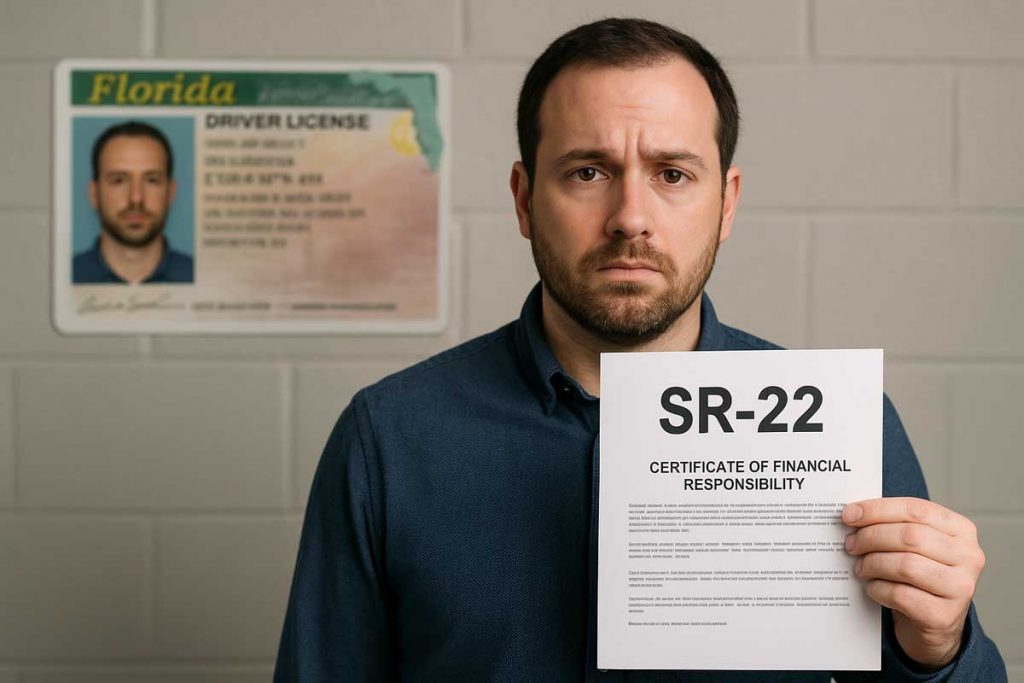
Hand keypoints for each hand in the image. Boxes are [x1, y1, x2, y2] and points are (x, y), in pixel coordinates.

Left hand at [843, 497, 985, 668]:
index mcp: (961, 529)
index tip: (848, 515)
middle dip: (871, 537)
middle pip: (909, 536)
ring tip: (860, 567)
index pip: (916, 510)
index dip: (877, 510)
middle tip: (850, 544)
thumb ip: (893, 525)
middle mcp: (969, 556)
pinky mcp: (944, 616)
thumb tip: (852, 514)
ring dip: (872, 564)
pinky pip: (900, 595)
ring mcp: (960, 588)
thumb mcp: (915, 545)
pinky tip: (872, 587)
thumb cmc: (919, 576)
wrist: (934, 622)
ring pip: (905, 566)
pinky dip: (878, 589)